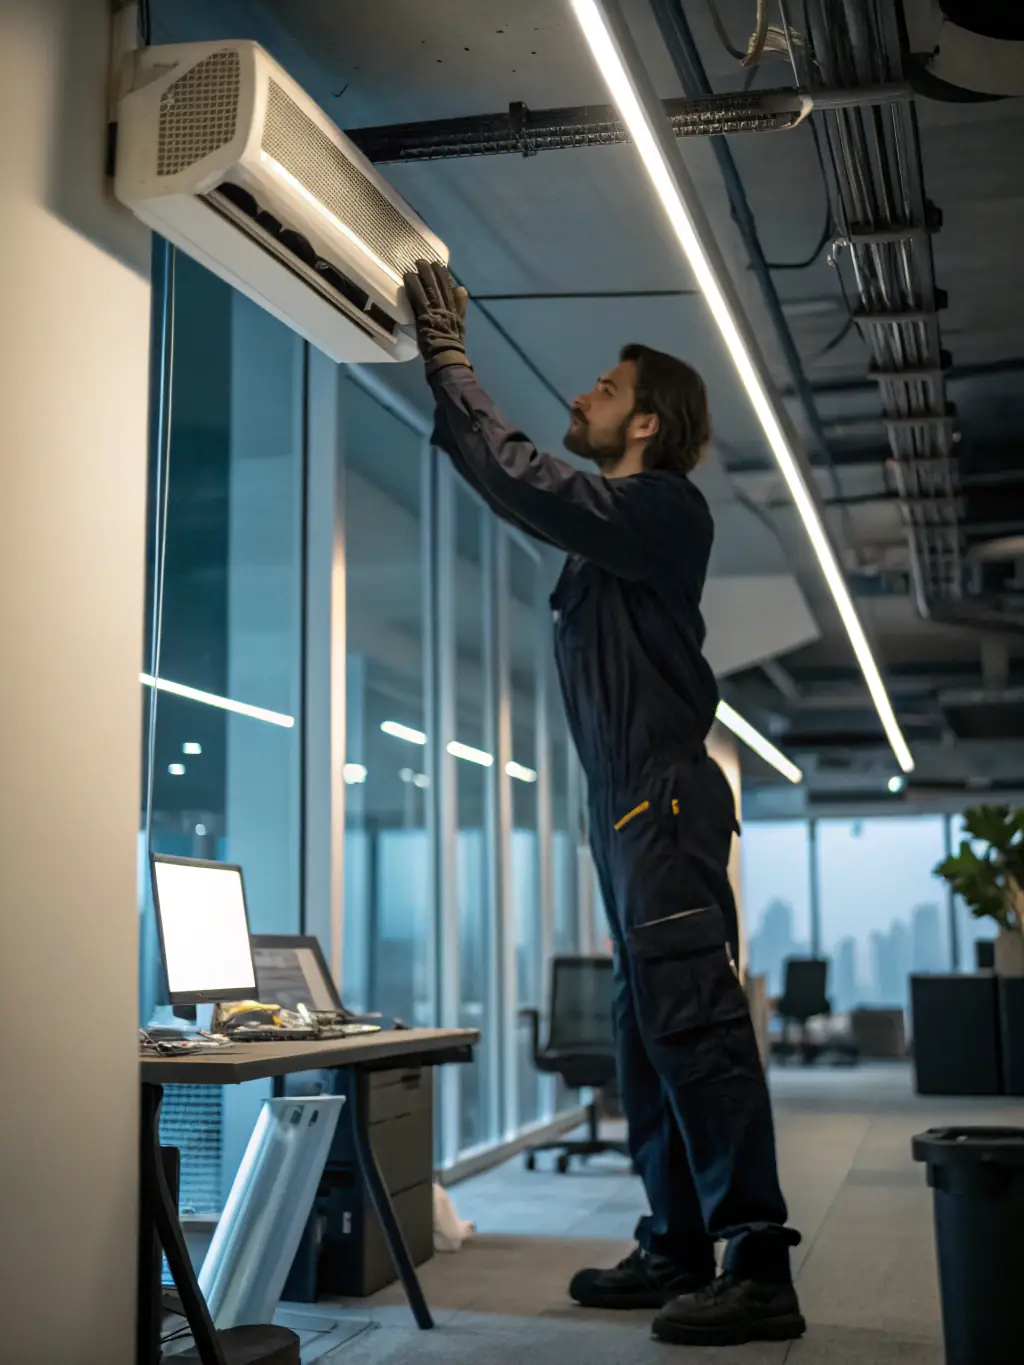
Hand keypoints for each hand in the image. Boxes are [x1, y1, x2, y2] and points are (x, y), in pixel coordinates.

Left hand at [403, 259, 469, 374]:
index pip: (451, 289)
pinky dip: (413, 285)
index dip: (445, 277)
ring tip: (418, 262)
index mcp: (456, 309)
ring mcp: (436, 310)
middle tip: (427, 260)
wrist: (448, 356)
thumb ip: (461, 306)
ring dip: (423, 273)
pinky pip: (418, 296)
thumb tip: (462, 288)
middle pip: (441, 284)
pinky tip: (408, 276)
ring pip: (430, 287)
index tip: (440, 267)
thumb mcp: (461, 323)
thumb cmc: (452, 345)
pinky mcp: (425, 315)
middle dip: (434, 271)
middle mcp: (447, 307)